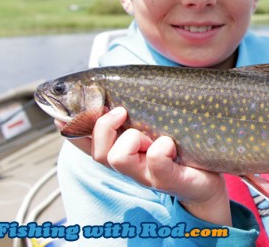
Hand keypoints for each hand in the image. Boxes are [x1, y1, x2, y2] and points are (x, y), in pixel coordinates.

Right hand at [61, 107, 231, 225]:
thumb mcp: (151, 127)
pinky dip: (161, 148)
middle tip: (121, 112)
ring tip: (150, 136)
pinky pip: (154, 160)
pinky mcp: (167, 179)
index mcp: (120, 150)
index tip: (61, 116)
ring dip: (131, 139)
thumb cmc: (178, 148)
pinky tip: (170, 144)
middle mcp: (128, 166)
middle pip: (98, 151)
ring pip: (117, 158)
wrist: (207, 182)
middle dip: (103, 126)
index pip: (85, 143)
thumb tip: (108, 86)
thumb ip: (131, 114)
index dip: (70, 130)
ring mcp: (146, 175)